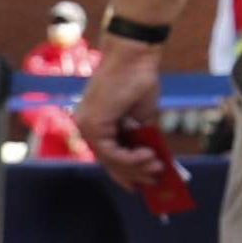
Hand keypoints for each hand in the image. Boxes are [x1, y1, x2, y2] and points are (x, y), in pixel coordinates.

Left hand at [68, 42, 176, 199]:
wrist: (134, 57)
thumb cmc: (138, 79)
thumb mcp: (142, 115)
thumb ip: (141, 136)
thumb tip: (152, 157)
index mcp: (95, 123)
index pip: (106, 155)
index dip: (123, 172)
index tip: (137, 186)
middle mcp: (85, 126)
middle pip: (107, 161)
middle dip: (132, 175)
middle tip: (153, 183)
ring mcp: (86, 126)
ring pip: (109, 160)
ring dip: (135, 168)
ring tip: (157, 168)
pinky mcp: (93, 124)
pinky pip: (110, 152)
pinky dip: (131, 158)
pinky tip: (148, 155)